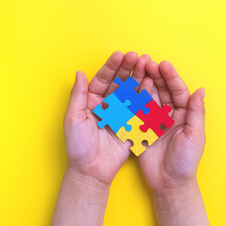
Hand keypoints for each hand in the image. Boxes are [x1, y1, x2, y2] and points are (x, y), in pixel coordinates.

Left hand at [63, 51, 151, 184]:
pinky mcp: (131, 123)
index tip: (120, 55)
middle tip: (136, 57)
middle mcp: (106, 104)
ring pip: (130, 91)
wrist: (92, 170)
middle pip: (118, 82)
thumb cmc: (78, 145)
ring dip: (138, 78)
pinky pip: (139, 106)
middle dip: (127, 68)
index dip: (111, 67)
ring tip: (147, 64)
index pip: (102, 79)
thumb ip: (78, 95)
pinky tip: (151, 83)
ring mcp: (120, 113)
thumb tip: (79, 73)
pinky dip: (145, 94)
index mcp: (91, 100)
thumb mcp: (74, 118)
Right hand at [137, 60, 205, 191]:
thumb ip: (196, 113)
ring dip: (144, 83)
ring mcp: (155, 120)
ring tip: (137, 69)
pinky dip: (133, 99)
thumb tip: (200, 90)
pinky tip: (128, 87)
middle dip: (156, 76)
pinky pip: (137, 111)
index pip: (179, 91)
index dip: (171, 78)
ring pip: (149, 97)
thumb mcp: (194, 136)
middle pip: (163, 91)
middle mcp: (170, 114)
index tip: (163, 65)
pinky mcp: (142, 128)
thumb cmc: (185, 162)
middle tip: (147, 62)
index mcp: (185, 115)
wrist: (168, 183)